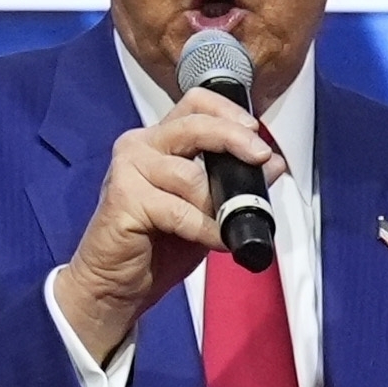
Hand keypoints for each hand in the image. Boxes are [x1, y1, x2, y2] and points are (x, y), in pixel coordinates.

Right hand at [48, 86, 280, 365]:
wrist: (114, 284)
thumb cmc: (155, 246)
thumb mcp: (205, 211)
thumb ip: (234, 184)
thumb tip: (273, 164)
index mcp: (159, 141)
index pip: (195, 102)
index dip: (227, 111)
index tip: (254, 132)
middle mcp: (140, 146)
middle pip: (194, 125)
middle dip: (234, 139)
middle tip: (259, 159)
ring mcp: (128, 170)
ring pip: (190, 175)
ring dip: (218, 204)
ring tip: (229, 225)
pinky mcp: (124, 199)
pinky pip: (180, 210)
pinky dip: (206, 228)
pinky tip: (217, 241)